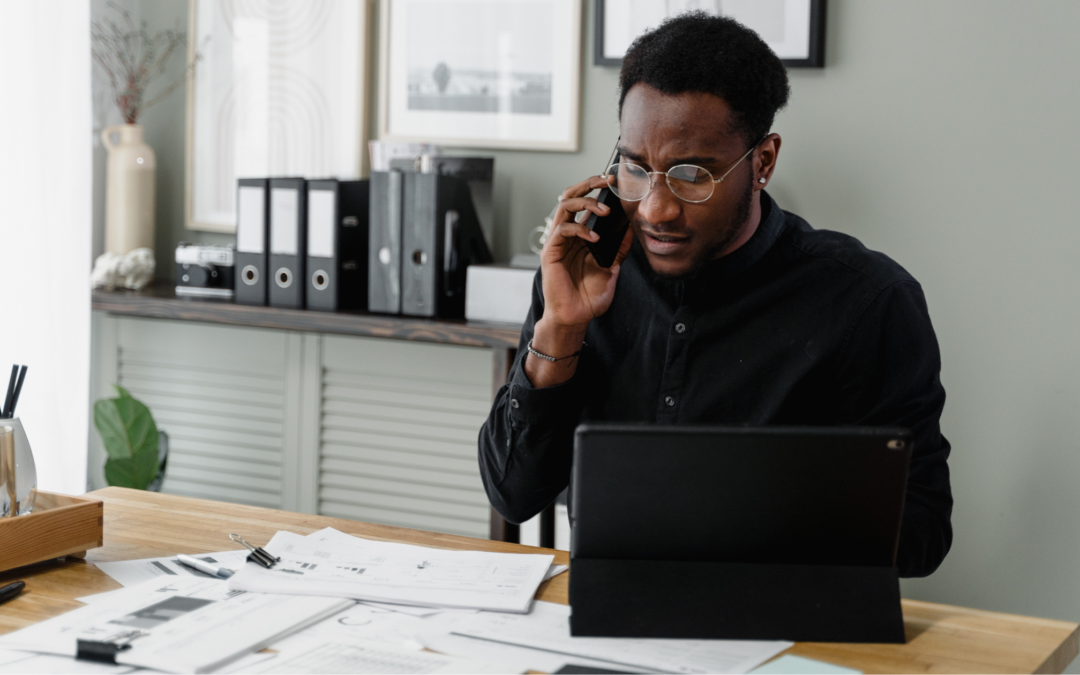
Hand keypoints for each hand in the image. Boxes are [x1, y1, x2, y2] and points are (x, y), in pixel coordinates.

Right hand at [540, 176, 634, 327]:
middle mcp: (567, 234)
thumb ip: (619, 249)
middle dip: (588, 184)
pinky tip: (595, 238)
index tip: (615, 183)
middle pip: (570, 196)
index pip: (585, 203)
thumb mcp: (611, 268)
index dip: (597, 189)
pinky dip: (581, 229)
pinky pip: (563, 229)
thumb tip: (631, 230)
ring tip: (605, 210)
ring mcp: (557, 241)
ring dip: (586, 202)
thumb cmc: (589, 295)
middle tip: (606, 181)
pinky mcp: (551, 251)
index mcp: (580, 235)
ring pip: (564, 206)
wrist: (575, 317)